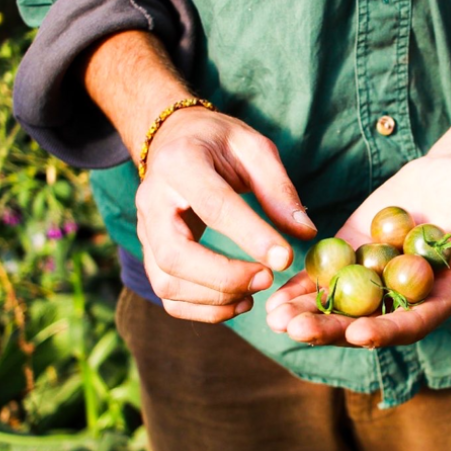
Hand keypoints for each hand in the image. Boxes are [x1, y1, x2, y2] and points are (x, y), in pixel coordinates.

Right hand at [136, 108, 316, 322]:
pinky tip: (238, 302)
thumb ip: (278, 189)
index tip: (285, 258)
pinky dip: (203, 309)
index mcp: (181, 163)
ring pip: (167, 282)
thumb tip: (305, 233)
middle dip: (225, 277)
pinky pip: (167, 295)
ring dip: (215, 298)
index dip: (250, 236)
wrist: (174, 141)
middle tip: (268, 279)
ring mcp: (145, 231)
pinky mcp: (150, 253)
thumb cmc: (219, 143)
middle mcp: (152, 200)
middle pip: (176, 255)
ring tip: (256, 291)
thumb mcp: (253, 148)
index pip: (213, 206)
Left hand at [265, 154, 450, 346]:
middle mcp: (404, 296)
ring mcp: (375, 276)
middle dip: (330, 329)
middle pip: (364, 321)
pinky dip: (301, 284)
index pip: (412, 323)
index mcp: (440, 299)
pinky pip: (325, 273)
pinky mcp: (354, 251)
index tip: (359, 334)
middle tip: (297, 331)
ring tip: (272, 318)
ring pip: (337, 303)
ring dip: (306, 313)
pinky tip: (272, 290)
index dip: (386, 331)